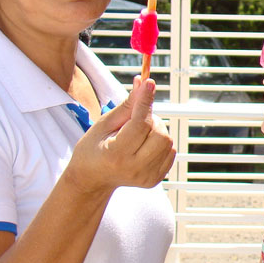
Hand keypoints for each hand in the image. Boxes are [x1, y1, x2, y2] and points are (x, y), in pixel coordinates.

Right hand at [64, 77, 175, 194]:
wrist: (93, 179)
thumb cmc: (94, 148)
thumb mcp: (104, 124)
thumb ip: (127, 105)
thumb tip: (144, 83)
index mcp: (116, 155)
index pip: (140, 124)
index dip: (145, 101)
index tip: (149, 83)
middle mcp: (134, 168)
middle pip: (160, 133)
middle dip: (151, 119)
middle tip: (136, 120)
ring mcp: (147, 177)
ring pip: (167, 141)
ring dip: (157, 130)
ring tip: (138, 134)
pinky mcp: (155, 180)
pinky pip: (170, 152)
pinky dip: (160, 143)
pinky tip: (143, 145)